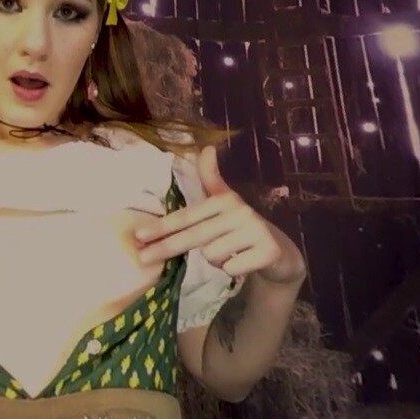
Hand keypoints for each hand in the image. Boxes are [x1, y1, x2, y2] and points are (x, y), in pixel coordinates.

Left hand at [133, 146, 305, 282]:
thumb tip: (206, 148)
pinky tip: (243, 262)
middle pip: (193, 236)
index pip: (186, 216)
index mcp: (224, 200)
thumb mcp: (226, 201)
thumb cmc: (243, 226)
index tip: (138, 236)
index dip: (161, 227)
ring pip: (211, 255)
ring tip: (230, 253)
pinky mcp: (267, 251)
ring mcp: (255, 231)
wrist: (281, 251)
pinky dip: (232, 270)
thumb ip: (211, 178)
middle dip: (165, 248)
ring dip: (215, 260)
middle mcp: (240, 212)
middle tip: (142, 258)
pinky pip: (230, 268)